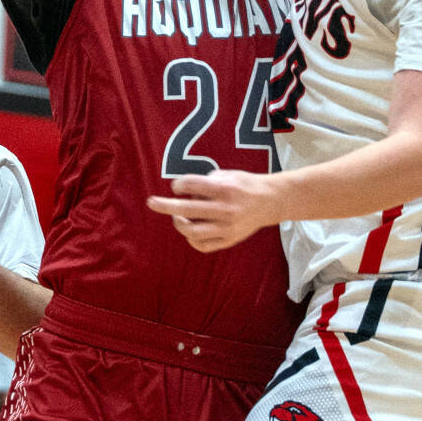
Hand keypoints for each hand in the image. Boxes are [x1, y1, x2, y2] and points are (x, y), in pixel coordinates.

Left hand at [147, 169, 276, 252]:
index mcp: (225, 189)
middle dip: (165, 205)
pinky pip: (202, 245)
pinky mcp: (229, 240)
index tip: (177, 187)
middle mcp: (225, 209)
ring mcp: (227, 228)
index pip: (192, 185)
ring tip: (177, 217)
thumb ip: (205, 182)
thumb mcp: (228, 174)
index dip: (178, 185)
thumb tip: (184, 193)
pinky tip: (190, 230)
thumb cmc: (244, 185)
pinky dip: (191, 239)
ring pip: (192, 231)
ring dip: (179, 223)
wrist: (270, 201)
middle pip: (187, 209)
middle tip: (151, 202)